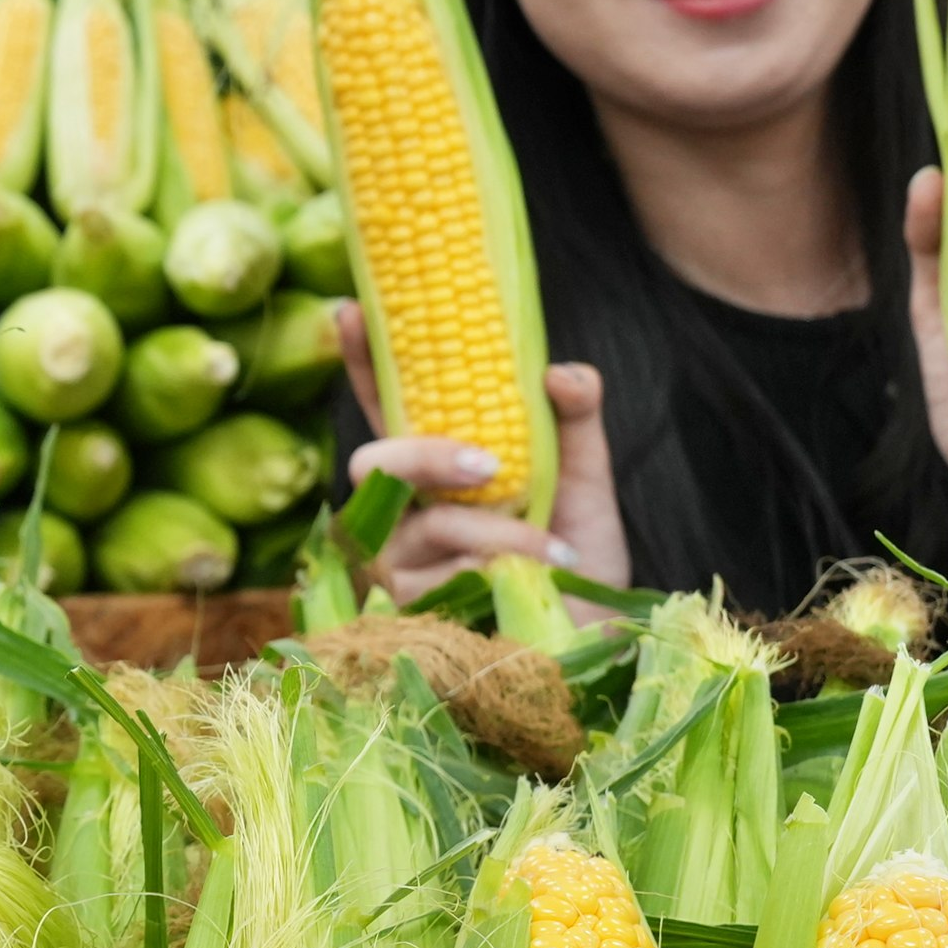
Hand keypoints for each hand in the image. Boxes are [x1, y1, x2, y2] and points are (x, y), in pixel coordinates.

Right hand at [336, 301, 629, 606]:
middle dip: (425, 457)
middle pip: (372, 466)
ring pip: (419, 527)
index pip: (387, 406)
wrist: (595, 638)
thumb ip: (573, 419)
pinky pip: (441, 579)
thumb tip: (559, 373)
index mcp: (436, 466)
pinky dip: (499, 572)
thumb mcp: (585, 480)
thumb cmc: (576, 558)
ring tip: (552, 548)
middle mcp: (406, 509)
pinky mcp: (411, 614)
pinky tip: (536, 581)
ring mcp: (401, 564)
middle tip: (489, 464)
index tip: (353, 309)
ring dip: (491, 532)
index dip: (363, 361)